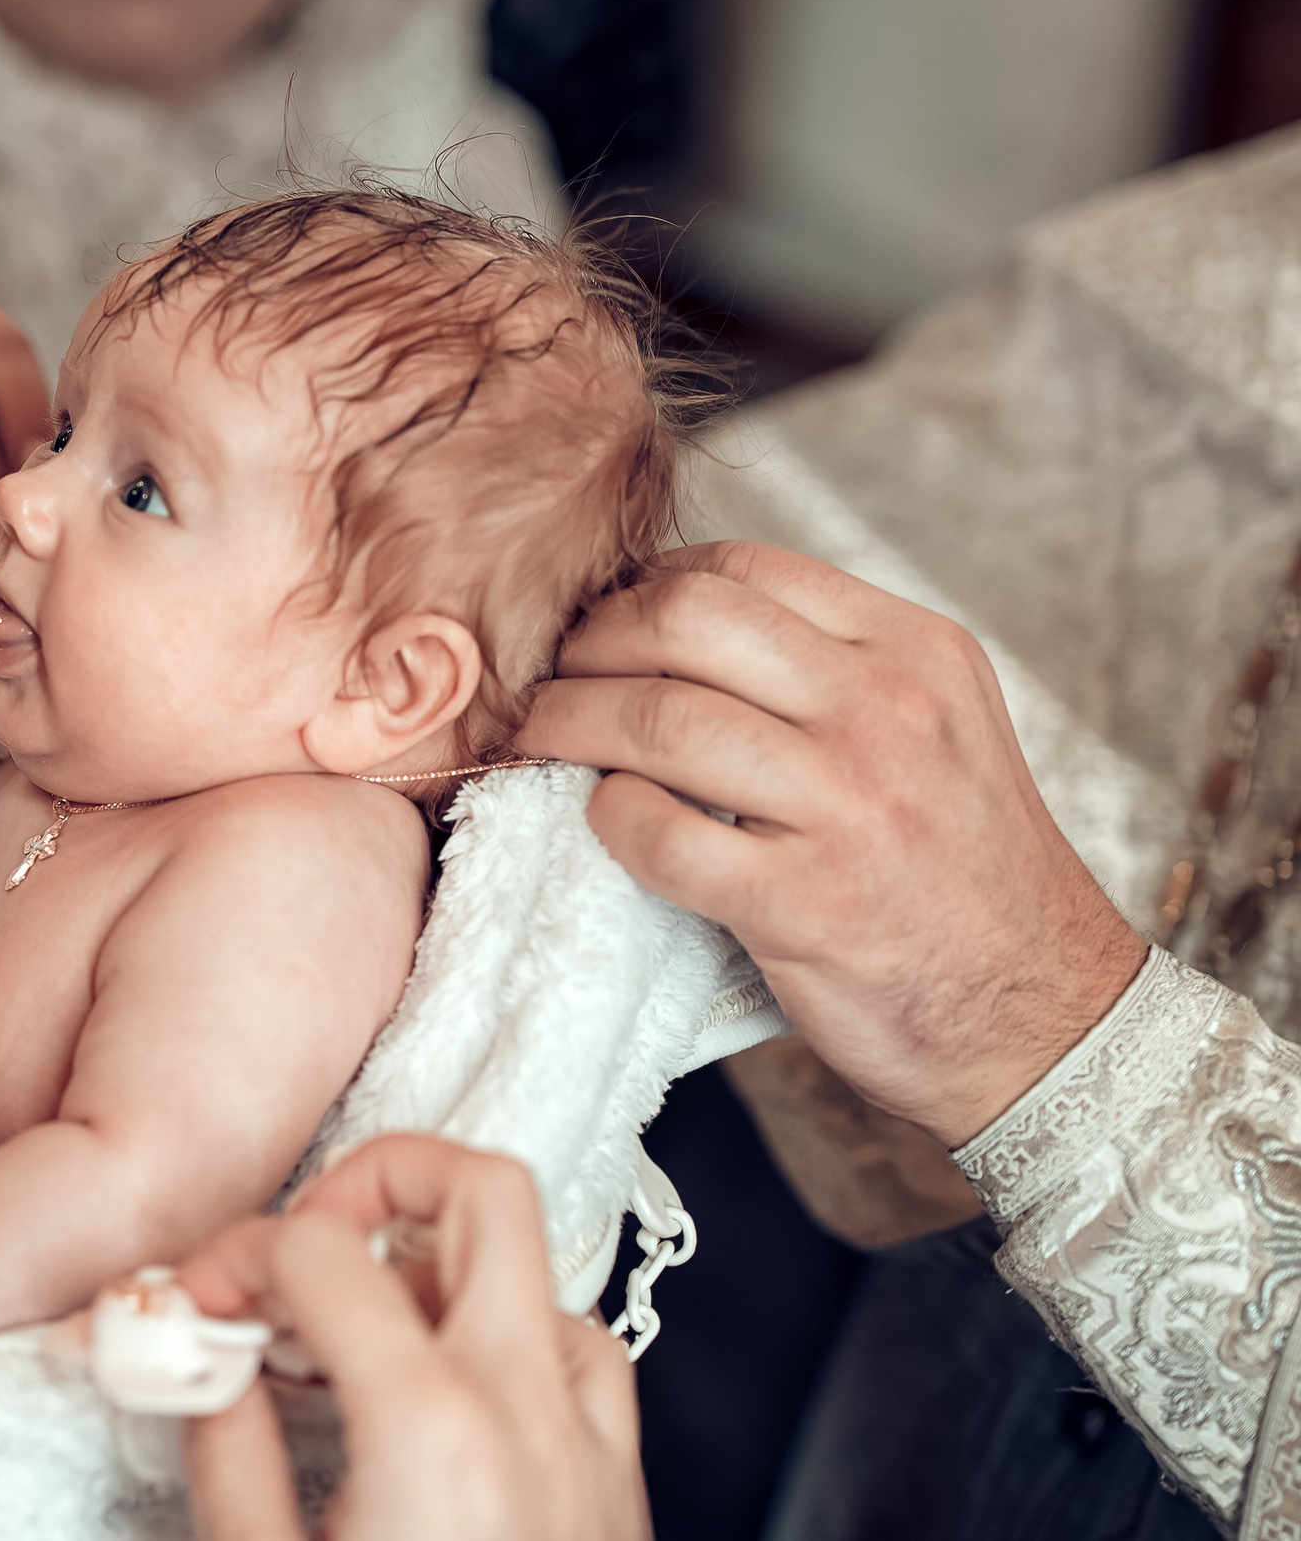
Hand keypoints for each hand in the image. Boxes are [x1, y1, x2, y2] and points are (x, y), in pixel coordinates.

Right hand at [179, 1135, 647, 1540]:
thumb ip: (228, 1453)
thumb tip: (211, 1372)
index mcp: (431, 1429)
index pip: (321, 1250)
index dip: (237, 1250)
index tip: (204, 1292)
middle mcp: (529, 1414)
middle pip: (484, 1187)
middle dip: (382, 1177)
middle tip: (312, 1235)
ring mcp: (591, 1446)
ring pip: (543, 1270)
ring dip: (445, 1270)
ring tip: (369, 1328)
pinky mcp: (619, 1491)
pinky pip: (583, 1357)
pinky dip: (515, 1341)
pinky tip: (455, 1391)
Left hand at [516, 540, 1146, 1146]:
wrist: (1046, 1017)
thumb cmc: (962, 871)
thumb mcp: (934, 728)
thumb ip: (827, 669)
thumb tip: (669, 617)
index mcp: (915, 653)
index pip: (743, 570)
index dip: (643, 585)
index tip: (600, 621)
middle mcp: (888, 713)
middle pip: (683, 622)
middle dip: (589, 641)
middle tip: (548, 673)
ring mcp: (850, 808)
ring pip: (657, 719)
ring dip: (568, 723)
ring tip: (540, 737)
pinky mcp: (808, 904)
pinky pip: (660, 834)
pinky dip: (608, 818)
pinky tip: (604, 819)